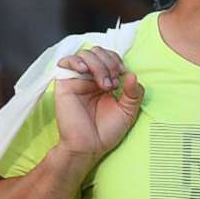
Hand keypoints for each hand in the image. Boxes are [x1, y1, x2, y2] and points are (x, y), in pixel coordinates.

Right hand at [51, 48, 143, 162]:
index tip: (122, 76)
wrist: (89, 146)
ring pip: (85, 54)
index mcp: (105, 81)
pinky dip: (76, 60)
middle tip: (112, 84)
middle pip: (98, 52)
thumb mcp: (128, 111)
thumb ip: (134, 93)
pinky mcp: (64, 83)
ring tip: (103, 85)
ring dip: (98, 65)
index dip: (117, 61)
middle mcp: (90, 78)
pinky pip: (66, 61)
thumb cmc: (106, 132)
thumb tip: (132, 74)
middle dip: (109, 63)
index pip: (110, 57)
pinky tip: (84, 71)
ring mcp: (77, 79)